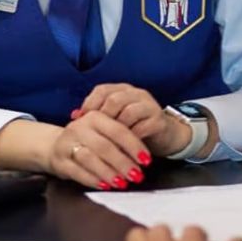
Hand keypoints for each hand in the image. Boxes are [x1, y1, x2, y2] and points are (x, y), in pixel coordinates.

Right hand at [49, 112, 151, 189]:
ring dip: (108, 172)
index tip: (146, 160)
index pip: (118, 130)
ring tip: (122, 183)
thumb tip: (143, 157)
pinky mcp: (60, 161)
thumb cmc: (87, 140)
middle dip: (123, 163)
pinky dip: (93, 180)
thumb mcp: (103, 133)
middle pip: (105, 146)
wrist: (53, 145)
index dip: (134, 146)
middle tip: (137, 175)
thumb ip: (120, 140)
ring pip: (90, 158)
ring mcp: (67, 144)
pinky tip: (105, 186)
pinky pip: (77, 171)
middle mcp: (80, 128)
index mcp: (95, 117)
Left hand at [76, 84, 190, 156]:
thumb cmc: (135, 127)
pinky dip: (131, 140)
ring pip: (129, 112)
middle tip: (95, 135)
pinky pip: (143, 128)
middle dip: (103, 119)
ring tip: (109, 144)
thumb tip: (74, 116)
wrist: (166, 136)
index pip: (102, 90)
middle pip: (115, 100)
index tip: (79, 121)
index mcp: (123, 90)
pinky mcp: (159, 120)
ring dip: (117, 130)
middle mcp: (136, 94)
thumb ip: (98, 115)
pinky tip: (124, 150)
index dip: (89, 105)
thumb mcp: (116, 118)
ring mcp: (149, 106)